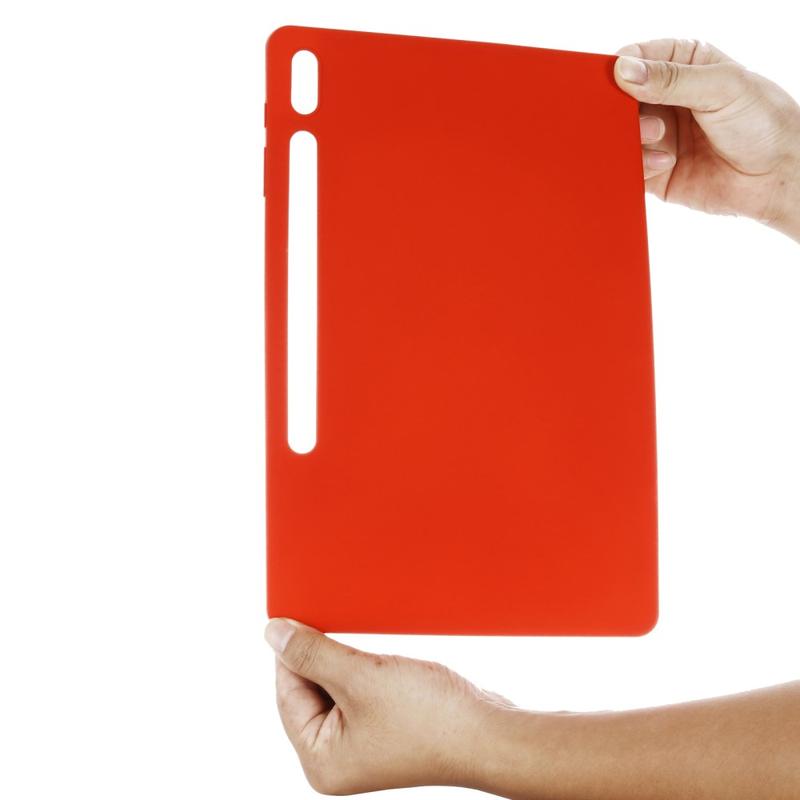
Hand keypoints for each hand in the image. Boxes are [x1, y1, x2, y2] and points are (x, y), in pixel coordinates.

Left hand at [265, 618, 513, 794]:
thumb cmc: (429, 716)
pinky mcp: (384, 730)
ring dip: (345, 661)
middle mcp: (336, 759)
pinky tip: (378, 659)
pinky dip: (363, 670)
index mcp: (320, 760)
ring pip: (335, 687)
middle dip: (322, 657)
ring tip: (366, 650)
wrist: (488, 732)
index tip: (297, 615)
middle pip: (309, 692)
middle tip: (334, 624)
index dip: (291, 652)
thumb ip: (312, 653)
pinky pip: (358, 692)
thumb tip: (272, 632)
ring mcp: (362, 746)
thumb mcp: (360, 677)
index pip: (286, 694)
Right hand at [614, 38, 799, 240]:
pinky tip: (666, 163)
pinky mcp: (654, 172)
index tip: (616, 79)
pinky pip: (628, 167)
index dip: (622, 68)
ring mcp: (659, 137)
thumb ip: (671, 79)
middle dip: (623, 109)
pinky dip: (639, 165)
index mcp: (684, 66)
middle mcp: (667, 101)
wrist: (776, 178)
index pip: (638, 59)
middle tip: (638, 117)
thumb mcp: (721, 87)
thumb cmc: (764, 123)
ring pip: (621, 135)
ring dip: (634, 137)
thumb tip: (624, 71)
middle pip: (622, 99)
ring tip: (659, 138)